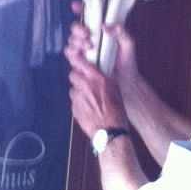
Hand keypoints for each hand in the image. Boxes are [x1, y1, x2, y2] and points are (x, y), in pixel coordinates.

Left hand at [66, 18, 128, 139]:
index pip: (80, 62)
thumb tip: (106, 73)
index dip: (77, 59)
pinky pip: (75, 101)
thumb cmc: (117, 111)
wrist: (110, 132)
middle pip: (74, 74)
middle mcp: (85, 87)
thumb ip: (108, 80)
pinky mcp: (74, 109)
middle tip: (86, 81)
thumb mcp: (117, 91)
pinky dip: (80, 102)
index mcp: (97, 80)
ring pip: (74, 89)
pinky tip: (89, 108)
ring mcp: (77, 99)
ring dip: (79, 90)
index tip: (78, 57)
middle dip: (79, 76)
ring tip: (89, 98)